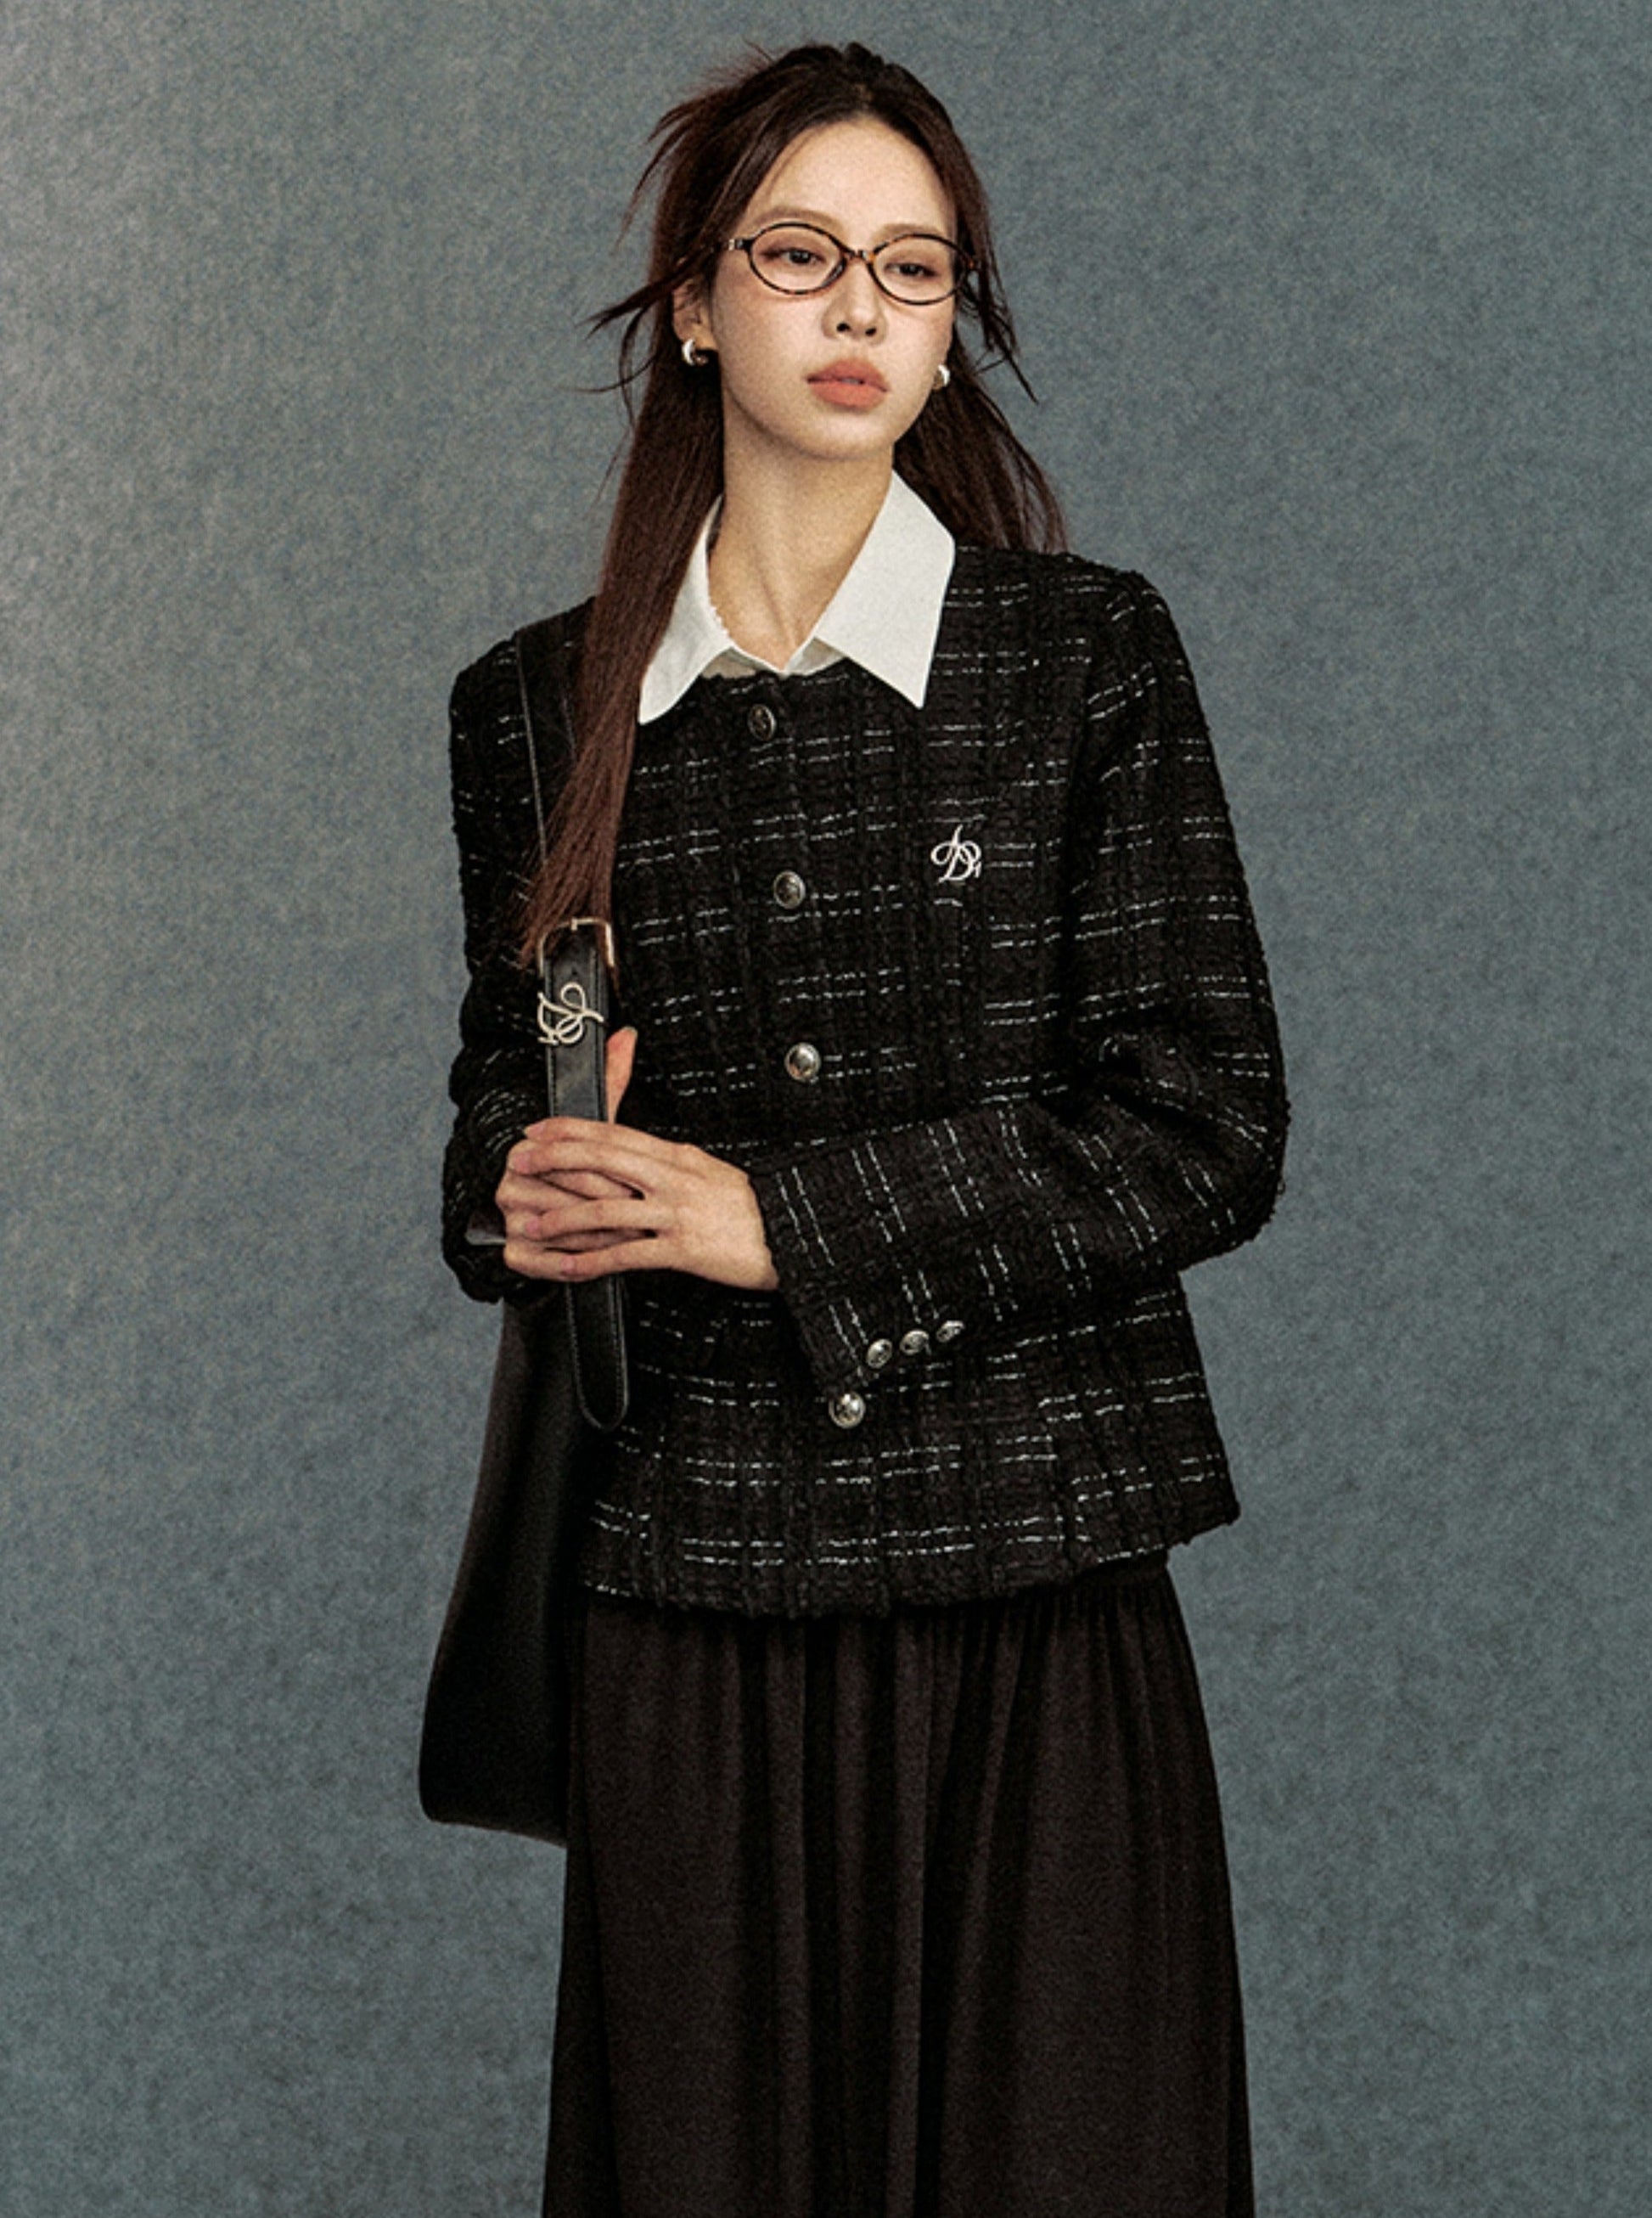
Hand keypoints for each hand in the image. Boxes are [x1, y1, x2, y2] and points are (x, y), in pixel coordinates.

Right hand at [495, 1026, 638, 1258]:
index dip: (612, 1175)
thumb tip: (626, 1035)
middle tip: (651, 1214)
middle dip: (616, 1207)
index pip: (573, 1163)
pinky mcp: (513, 1254)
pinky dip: (580, 1263)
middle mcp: (510, 1183)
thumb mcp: (599, 1129)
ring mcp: (509, 1220)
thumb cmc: (584, 1175)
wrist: (553, 1223)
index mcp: (525, 1150)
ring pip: (566, 1230)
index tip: (641, 1183)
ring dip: (606, 1237)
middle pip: (571, 1197)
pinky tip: (607, 1259)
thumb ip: (612, 1081)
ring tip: (639, 1236)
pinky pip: (550, 1262)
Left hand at [495, 1028, 778, 1290]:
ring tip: (529, 1224)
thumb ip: (675, 1163)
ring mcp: (677, 1213)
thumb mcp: (712, 1171)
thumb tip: (644, 1155)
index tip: (538, 1127)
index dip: (572, 1128)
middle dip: (554, 1157)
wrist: (797, 1234)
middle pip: (603, 1158)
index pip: (616, 1133)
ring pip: (607, 1209)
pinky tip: (567, 1269)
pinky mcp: (684, 1249)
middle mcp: (674, 1177)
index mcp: (678, 1155)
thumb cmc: (757, 1209)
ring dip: (562, 1217)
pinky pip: (628, 1256)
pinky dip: (592, 1263)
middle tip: (517, 1160)